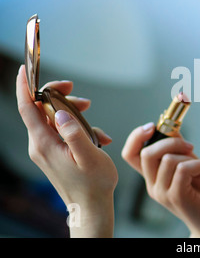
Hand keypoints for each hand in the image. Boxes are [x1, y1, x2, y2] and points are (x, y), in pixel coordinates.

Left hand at [16, 65, 117, 236]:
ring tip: (96, 127)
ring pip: (54, 119)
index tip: (25, 69)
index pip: (27, 108)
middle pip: (43, 110)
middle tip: (85, 101)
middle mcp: (40, 145)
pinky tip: (98, 139)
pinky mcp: (54, 153)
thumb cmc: (93, 184)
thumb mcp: (89, 156)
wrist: (91, 207)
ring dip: (75, 115)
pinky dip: (79, 130)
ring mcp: (46, 150)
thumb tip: (62, 112)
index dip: (25, 86)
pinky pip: (62, 132)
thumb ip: (75, 133)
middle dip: (63, 99)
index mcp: (44, 143)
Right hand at [122, 123, 199, 237]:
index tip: (153, 125)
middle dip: (170, 141)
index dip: (136, 137)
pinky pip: (182, 169)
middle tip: (190, 146)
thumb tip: (170, 127)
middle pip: (146, 153)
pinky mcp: (175, 197)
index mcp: (153, 176)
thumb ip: (179, 149)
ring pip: (167, 159)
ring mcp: (162, 193)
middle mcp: (153, 185)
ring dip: (190, 157)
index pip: (130, 154)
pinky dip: (198, 165)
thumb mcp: (191, 163)